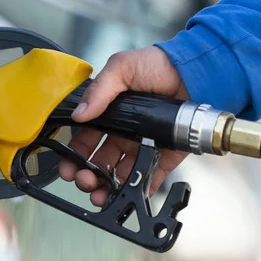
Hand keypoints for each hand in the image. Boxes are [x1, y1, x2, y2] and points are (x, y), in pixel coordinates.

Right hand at [58, 46, 188, 206]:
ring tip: (101, 194)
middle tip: (84, 181)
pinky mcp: (164, 157)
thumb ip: (99, 90)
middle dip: (87, 176)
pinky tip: (130, 195)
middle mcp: (124, 135)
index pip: (85, 141)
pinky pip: (150, 178)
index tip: (67, 167)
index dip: (74, 156)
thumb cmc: (158, 65)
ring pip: (120, 175)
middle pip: (99, 163)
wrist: (194, 72)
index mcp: (110, 116)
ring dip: (108, 188)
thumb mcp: (122, 68)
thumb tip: (80, 114)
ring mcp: (143, 147)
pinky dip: (140, 190)